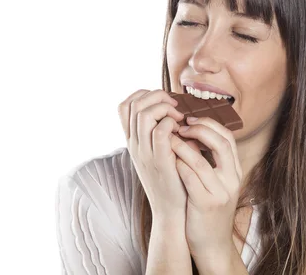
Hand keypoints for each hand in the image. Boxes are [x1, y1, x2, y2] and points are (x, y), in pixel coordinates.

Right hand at [118, 89, 186, 219]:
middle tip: (174, 106)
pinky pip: (160, 131)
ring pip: (144, 114)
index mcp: (132, 141)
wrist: (171, 210)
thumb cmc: (171, 179)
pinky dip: (171, 123)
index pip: (124, 105)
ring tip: (179, 118)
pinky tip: (181, 130)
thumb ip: (159, 133)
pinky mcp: (159, 160)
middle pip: (134, 104)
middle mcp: (134, 144)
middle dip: (157, 96)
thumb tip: (173, 110)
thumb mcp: (158, 153)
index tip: (163, 101)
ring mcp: (144, 152)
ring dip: (165, 108)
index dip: (142, 94)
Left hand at [171, 116, 243, 261]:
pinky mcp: (206, 205)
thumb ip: (209, 160)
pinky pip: (190, 179)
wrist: (212, 244)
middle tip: (180, 125)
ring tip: (169, 137)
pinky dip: (178, 165)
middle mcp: (232, 180)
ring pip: (202, 161)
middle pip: (221, 144)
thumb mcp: (215, 182)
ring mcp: (220, 193)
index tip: (190, 119)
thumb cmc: (207, 208)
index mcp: (235, 171)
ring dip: (183, 145)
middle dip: (200, 129)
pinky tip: (168, 159)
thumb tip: (192, 132)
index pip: (228, 137)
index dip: (209, 124)